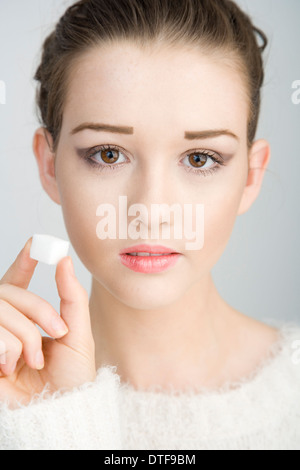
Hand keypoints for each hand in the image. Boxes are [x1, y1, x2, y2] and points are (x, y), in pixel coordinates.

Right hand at [0, 237, 95, 407]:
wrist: (58, 414)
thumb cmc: (70, 379)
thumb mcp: (78, 334)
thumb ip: (71, 296)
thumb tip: (64, 259)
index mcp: (27, 318)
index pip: (17, 283)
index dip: (23, 261)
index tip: (35, 243)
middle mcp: (6, 324)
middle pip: (9, 292)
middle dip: (37, 310)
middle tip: (56, 333)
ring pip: (0, 308)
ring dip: (23, 335)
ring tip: (31, 360)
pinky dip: (7, 348)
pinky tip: (10, 368)